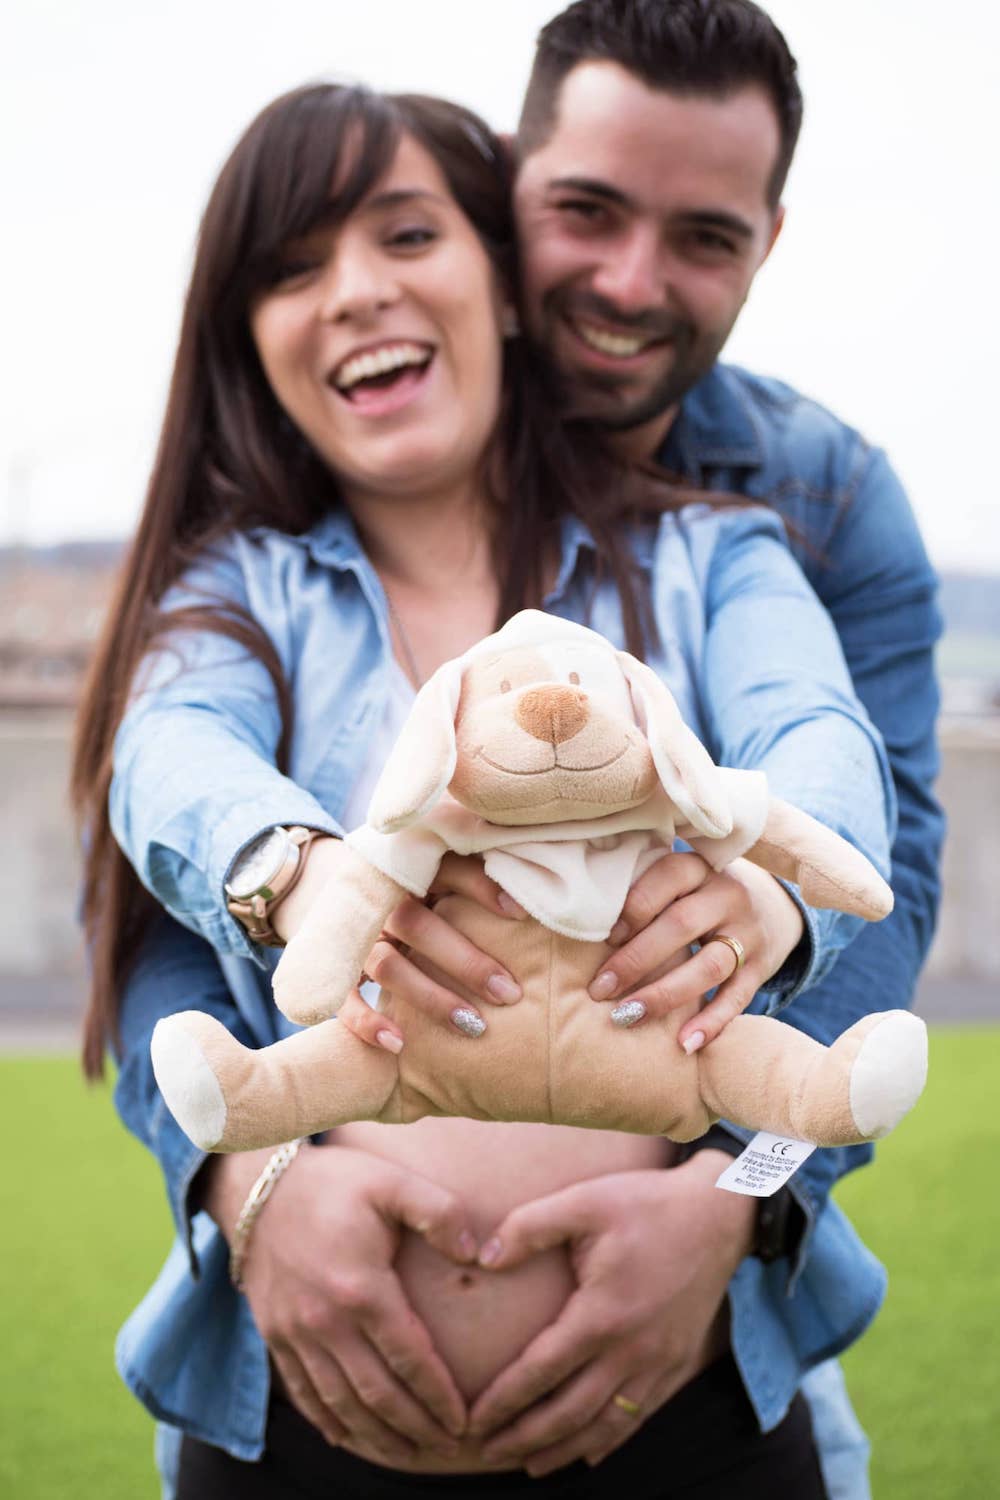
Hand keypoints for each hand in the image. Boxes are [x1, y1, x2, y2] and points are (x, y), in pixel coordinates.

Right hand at [200, 1144, 475, 1458]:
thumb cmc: (336, 1182)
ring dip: (377, 1437)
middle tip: (450, 1447)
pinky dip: (329, 1422)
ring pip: (340, 1404)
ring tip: (410, 1454)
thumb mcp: (392, 1181)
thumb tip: (479, 1253)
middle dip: (417, 1428)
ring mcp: (295, 1333)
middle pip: (377, 1394)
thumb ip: (441, 1213)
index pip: (409, 1358)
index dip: (439, 1396)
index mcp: (361, 1287)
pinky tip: (350, 1439)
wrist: (259, 1186)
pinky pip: (302, 1393)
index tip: (466, 1421)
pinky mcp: (274, 1336)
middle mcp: (325, 1321)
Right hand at [338, 853, 527, 1050]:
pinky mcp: (337, 969)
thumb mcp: (449, 875)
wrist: (350, 897)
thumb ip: (485, 878)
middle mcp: (379, 900)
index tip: (521, 915)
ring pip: (387, 965)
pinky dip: (368, 1022)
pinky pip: (345, 998)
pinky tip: (399, 1045)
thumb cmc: (427, 892)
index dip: (482, 888)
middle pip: (418, 925)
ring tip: (473, 1026)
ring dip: (431, 997)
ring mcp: (355, 937)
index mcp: (411, 868)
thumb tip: (536, 904)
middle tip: (510, 993)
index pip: (446, 869)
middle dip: (467, 962)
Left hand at [467, 1155, 755, 1476]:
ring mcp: (660, 1362)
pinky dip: (611, 1440)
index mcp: (602, 1314)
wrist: (719, 1214)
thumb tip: (484, 1259)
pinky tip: (590, 1452)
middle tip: (488, 1452)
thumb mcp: (583, 1201)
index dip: (503, 1401)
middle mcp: (632, 1350)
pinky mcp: (679, 1363)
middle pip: (569, 1412)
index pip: (541, 1372)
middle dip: (525, 1438)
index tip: (473, 1420)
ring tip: (531, 1464)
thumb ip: (528, 1227)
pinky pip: (641, 1414)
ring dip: (565, 1449)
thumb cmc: (646, 1203)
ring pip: (606, 1424)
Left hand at [589, 854, 804, 1050]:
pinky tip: (684, 1043)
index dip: (633, 908)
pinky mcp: (761, 967)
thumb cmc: (701, 894)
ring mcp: (748, 932)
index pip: (666, 878)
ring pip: (708, 965)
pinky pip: (737, 998)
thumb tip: (586, 924)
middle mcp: (728, 895)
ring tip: (627, 1017)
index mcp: (700, 867)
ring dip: (664, 995)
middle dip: (635, 960)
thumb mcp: (682, 880)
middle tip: (599, 989)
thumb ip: (647, 892)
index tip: (604, 938)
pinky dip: (711, 1023)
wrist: (774, 906)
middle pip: (680, 925)